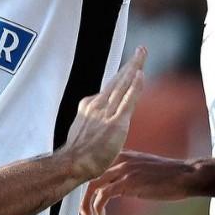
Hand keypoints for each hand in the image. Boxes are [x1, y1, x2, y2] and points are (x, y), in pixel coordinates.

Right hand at [63, 46, 146, 180]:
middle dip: (130, 64)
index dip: (122, 78)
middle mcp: (97, 105)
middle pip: (117, 80)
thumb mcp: (82, 134)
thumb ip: (92, 127)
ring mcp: (106, 112)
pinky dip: (135, 86)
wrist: (71, 163)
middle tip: (141, 50)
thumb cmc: (76, 156)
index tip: (131, 69)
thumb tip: (96, 129)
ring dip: (134, 67)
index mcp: (89, 107)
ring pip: (122, 84)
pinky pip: (127, 99)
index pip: (109, 90)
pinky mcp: (116, 123)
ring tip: (142, 53)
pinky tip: (141, 74)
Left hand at [80, 150, 195, 214]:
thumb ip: (125, 174)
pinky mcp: (129, 182)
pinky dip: (98, 205)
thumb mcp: (141, 169)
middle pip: (89, 175)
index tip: (84, 197)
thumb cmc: (167, 175)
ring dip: (87, 202)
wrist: (186, 175)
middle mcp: (119, 159)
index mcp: (121, 154)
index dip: (84, 182)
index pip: (94, 166)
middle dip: (83, 194)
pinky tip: (100, 214)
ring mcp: (123, 169)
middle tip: (84, 210)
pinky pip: (105, 194)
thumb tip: (114, 188)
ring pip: (93, 184)